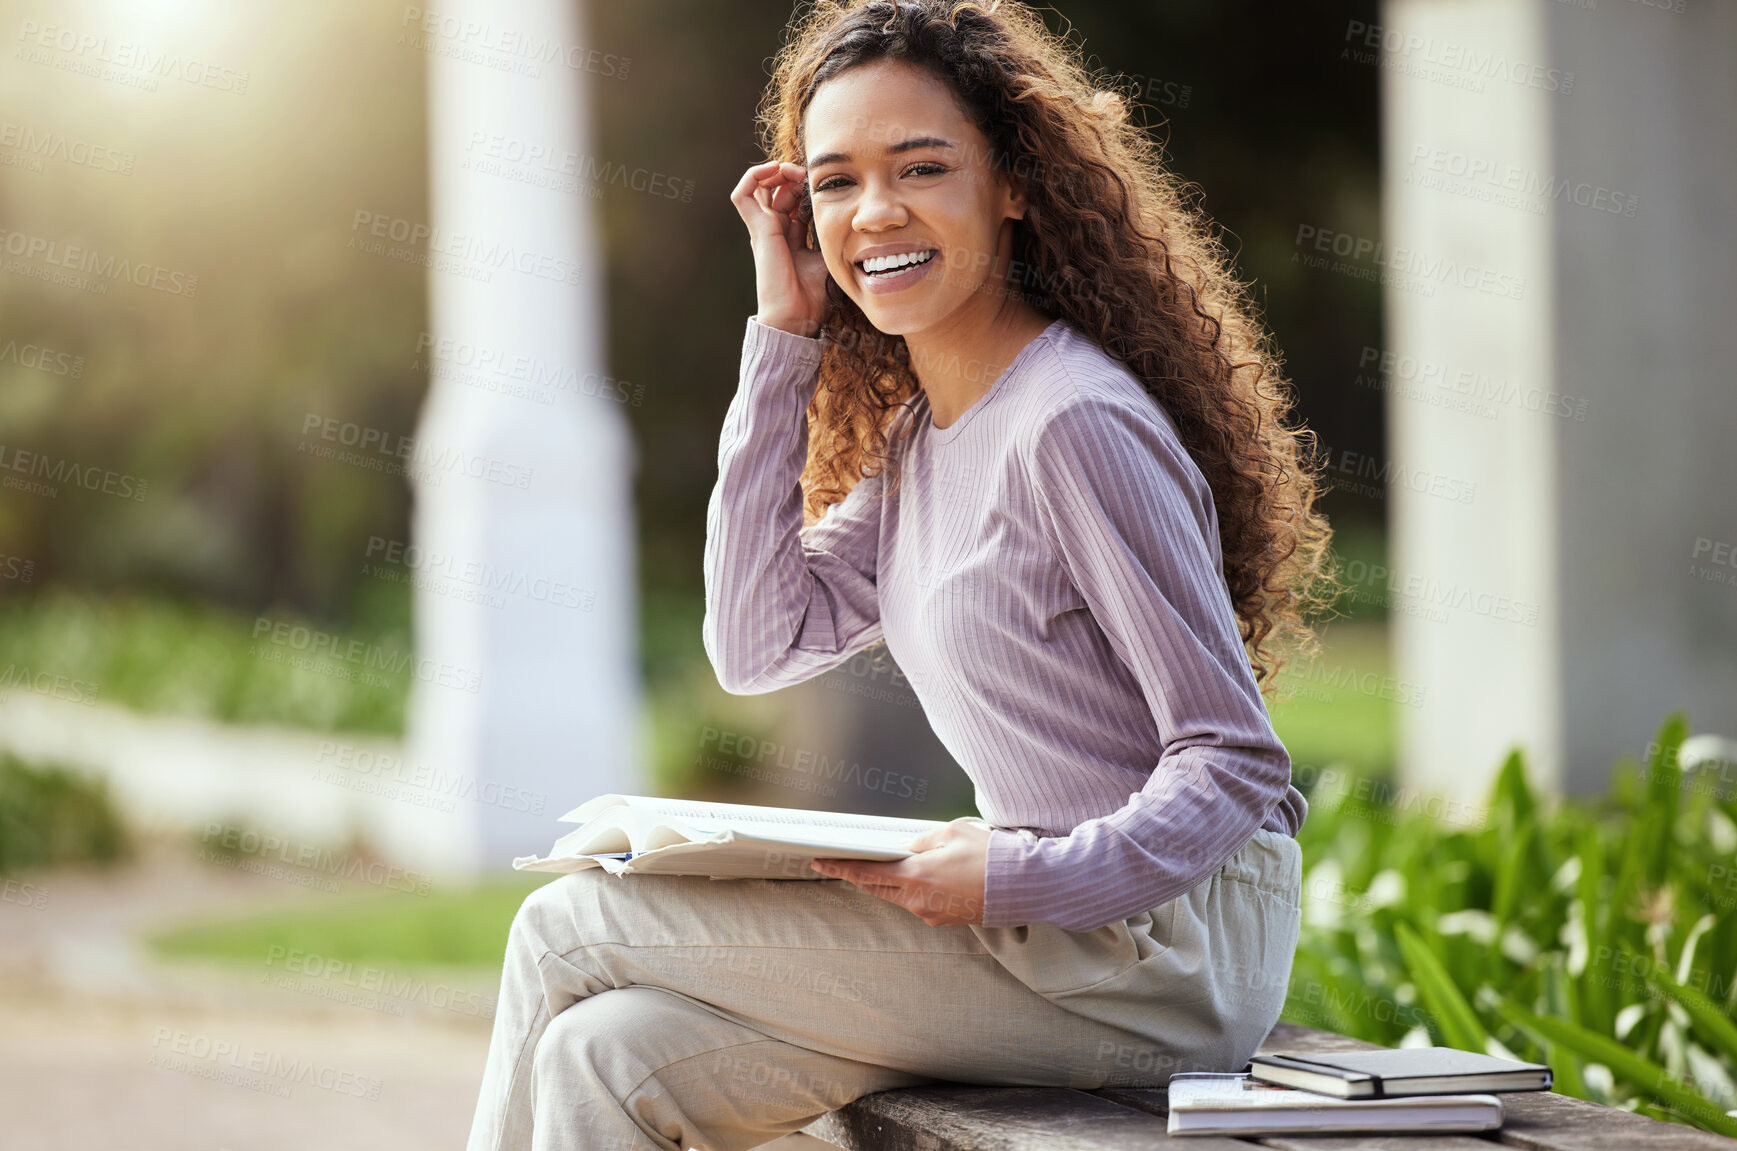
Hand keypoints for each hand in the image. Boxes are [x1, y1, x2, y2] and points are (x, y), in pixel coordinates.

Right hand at [729, 159, 829, 337]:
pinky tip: (775, 170)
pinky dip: (754, 176)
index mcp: (790, 236)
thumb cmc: (814, 294)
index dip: (806, 187)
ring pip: (759, 186)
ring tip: (794, 170)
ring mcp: (763, 228)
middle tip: (810, 176)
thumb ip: (832, 236)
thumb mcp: (830, 256)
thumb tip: (852, 220)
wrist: (796, 314)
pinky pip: (743, 194)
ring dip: (776, 172)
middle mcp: (774, 230)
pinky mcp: (757, 229)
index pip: (794, 200)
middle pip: (777, 189)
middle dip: (793, 176)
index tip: (824, 187)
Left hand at [810, 818, 989, 925]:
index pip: (867, 872)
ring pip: (897, 896)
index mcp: (915, 877)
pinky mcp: (944, 920)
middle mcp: (918, 901)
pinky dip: (910, 890)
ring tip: (876, 865)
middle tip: (835, 863)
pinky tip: (914, 877)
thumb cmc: (989, 855)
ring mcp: (930, 914)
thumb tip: (907, 849)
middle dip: (856, 875)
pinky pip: (918, 903)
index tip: (820, 860)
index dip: (841, 866)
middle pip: (876, 887)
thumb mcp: (952, 833)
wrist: (1022, 886)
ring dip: (885, 883)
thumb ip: (922, 842)